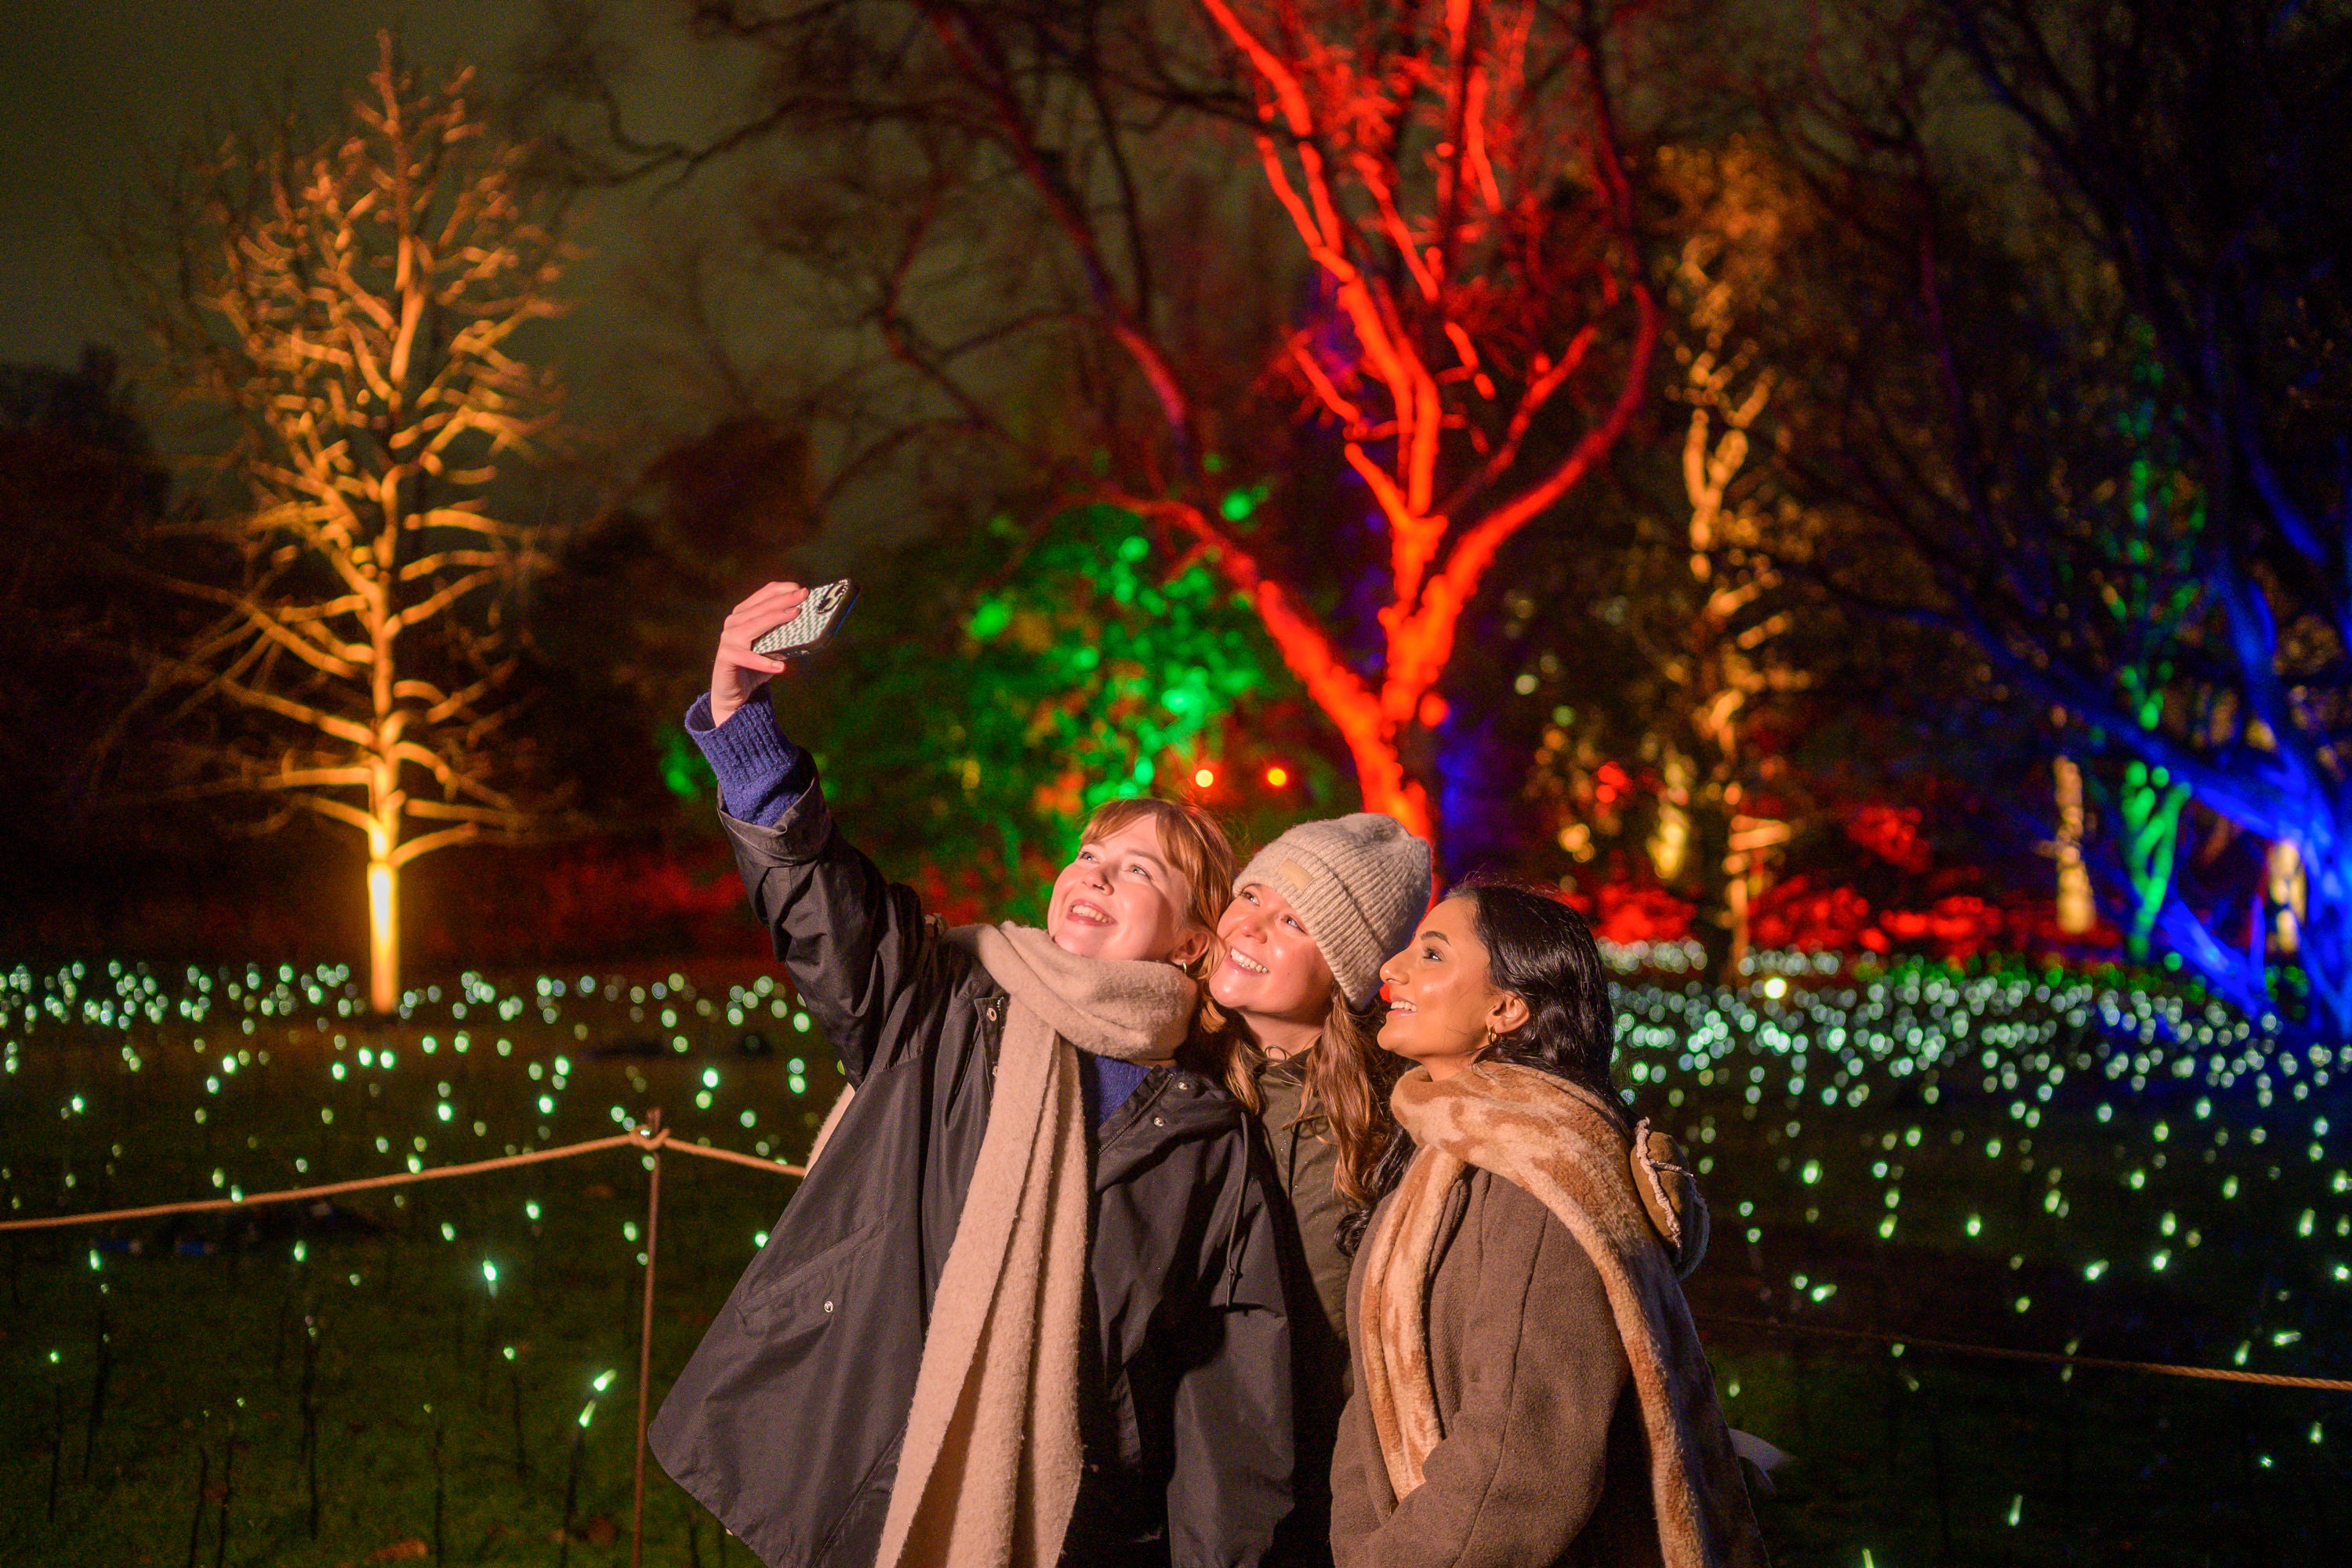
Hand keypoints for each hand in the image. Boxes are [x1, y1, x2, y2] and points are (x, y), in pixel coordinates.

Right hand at [710, 581, 806, 726]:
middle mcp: (734, 622)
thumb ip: (784, 633)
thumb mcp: (772, 646)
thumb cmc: (756, 667)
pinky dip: (764, 662)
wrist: (735, 694)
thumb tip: (811, 624)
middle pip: (761, 608)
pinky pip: (747, 658)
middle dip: (784, 600)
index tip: (801, 588)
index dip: (782, 590)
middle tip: (803, 595)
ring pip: (753, 626)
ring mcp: (728, 638)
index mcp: (744, 614)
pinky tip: (780, 666)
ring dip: (775, 619)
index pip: (764, 595)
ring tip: (795, 615)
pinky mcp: (725, 657)